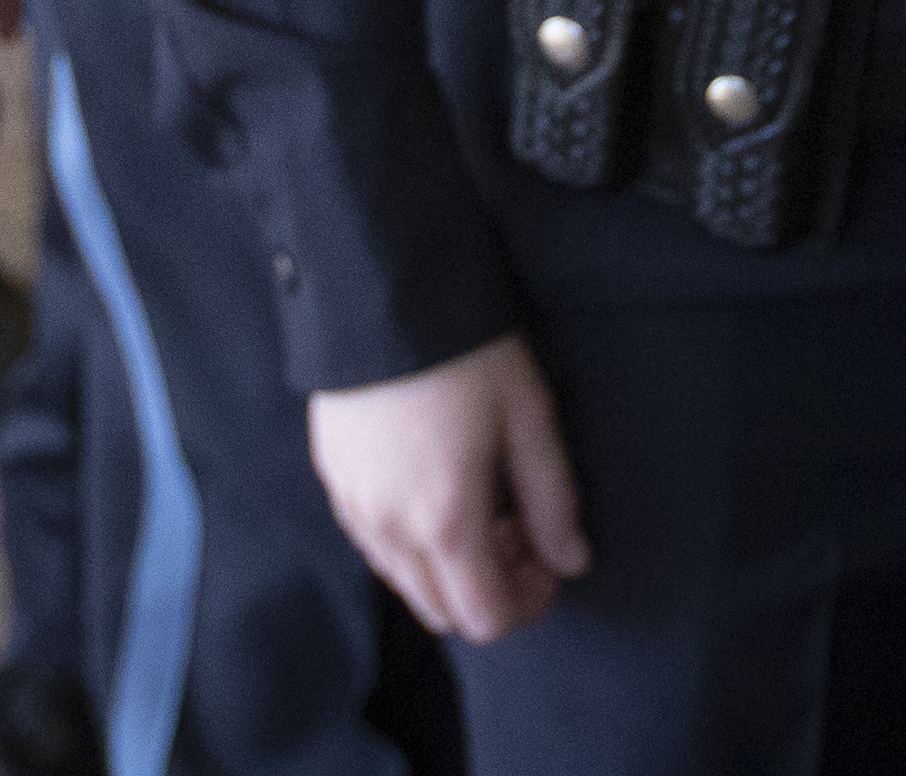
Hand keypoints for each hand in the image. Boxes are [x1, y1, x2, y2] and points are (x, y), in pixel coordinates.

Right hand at [309, 339, 588, 645]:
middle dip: (490, 587)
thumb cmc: (464, 349)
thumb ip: (553, 500)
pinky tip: (435, 482)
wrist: (379, 288)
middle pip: (442, 612)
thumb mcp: (529, 416)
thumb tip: (572, 562)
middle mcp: (389, 530)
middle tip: (517, 525)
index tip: (548, 558)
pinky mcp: (333, 481)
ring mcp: (353, 508)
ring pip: (406, 582)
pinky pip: (375, 544)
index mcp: (444, 521)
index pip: (486, 618)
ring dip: (449, 565)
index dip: (528, 603)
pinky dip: (412, 540)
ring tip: (479, 498)